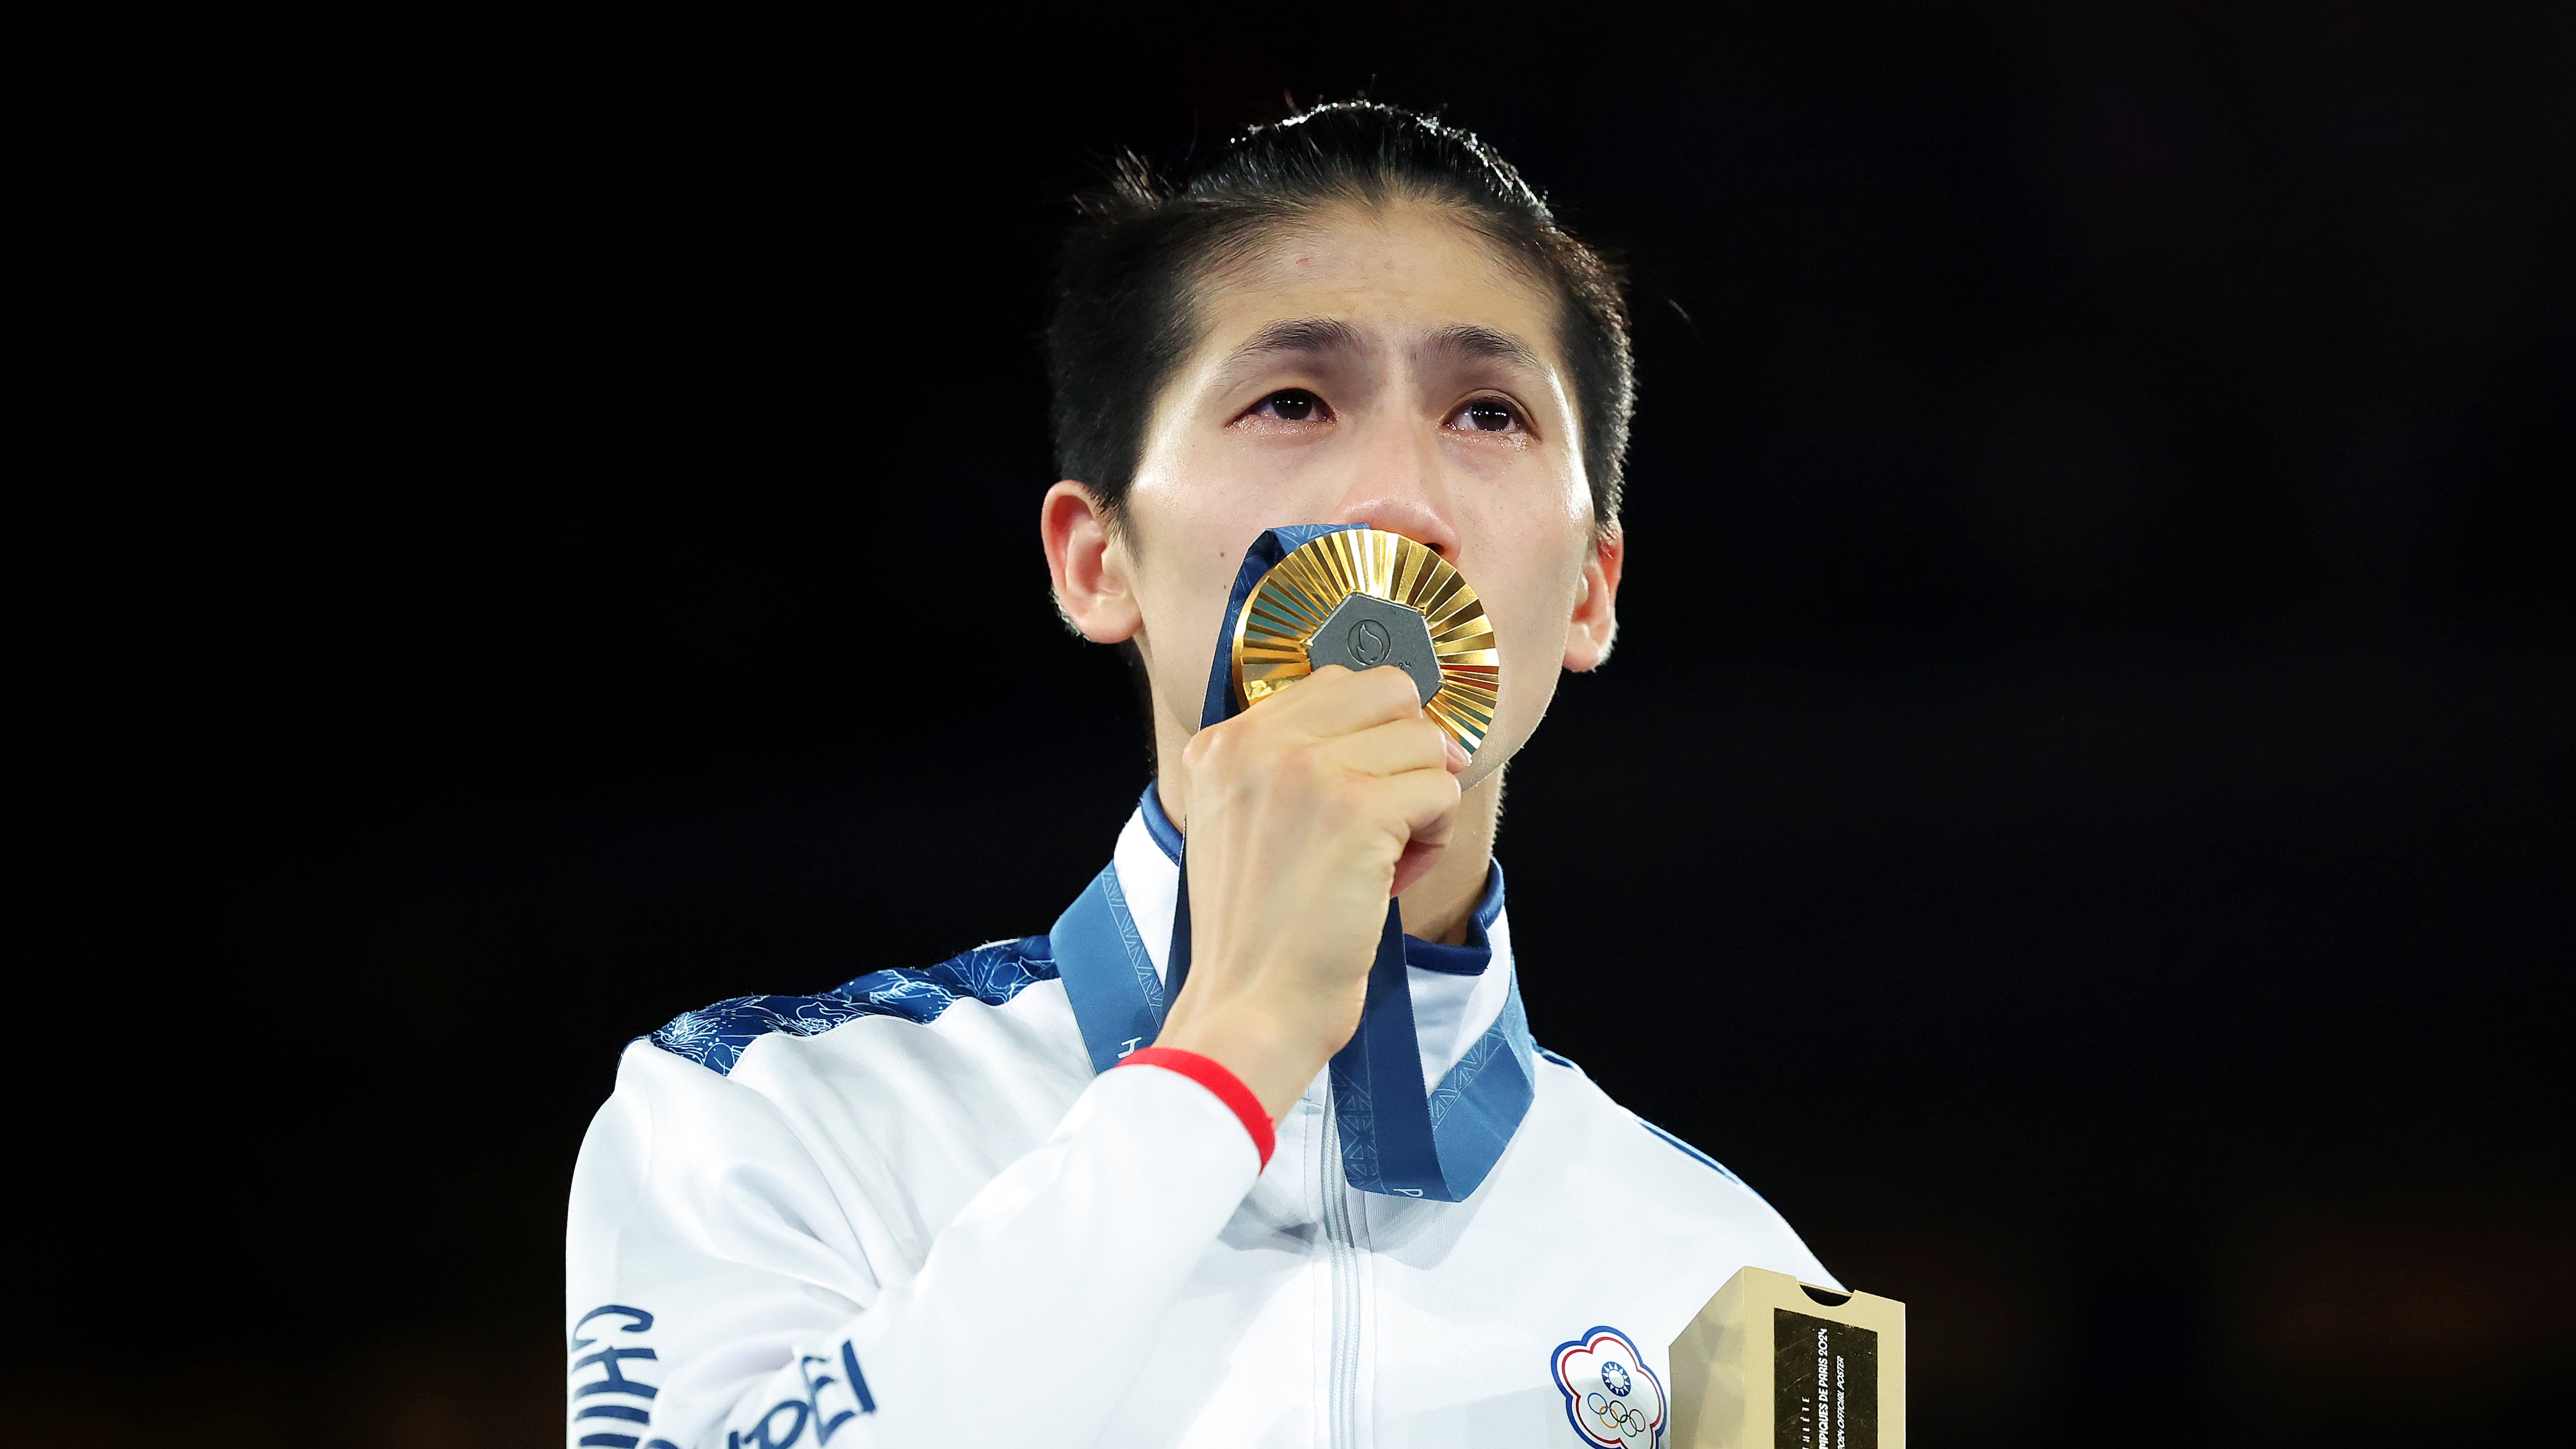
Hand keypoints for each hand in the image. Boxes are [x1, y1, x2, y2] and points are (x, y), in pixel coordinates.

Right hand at [1155, 665, 1468, 1122]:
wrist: (1250, 1005)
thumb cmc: (1260, 929)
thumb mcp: (1241, 822)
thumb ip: (1289, 763)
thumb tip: (1398, 720)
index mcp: (1223, 742)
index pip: (1336, 683)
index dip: (1373, 735)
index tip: (1362, 791)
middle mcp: (1258, 743)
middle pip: (1389, 694)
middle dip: (1406, 754)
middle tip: (1385, 818)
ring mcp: (1307, 772)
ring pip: (1424, 742)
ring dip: (1423, 802)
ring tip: (1384, 857)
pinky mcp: (1356, 810)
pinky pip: (1441, 791)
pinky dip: (1435, 838)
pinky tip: (1393, 877)